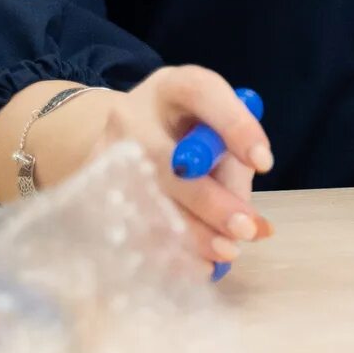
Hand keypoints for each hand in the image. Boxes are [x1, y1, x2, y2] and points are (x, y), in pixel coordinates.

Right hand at [78, 67, 273, 272]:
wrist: (123, 139)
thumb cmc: (187, 136)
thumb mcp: (214, 134)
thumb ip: (234, 169)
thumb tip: (254, 227)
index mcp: (172, 87)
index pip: (202, 93)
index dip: (234, 126)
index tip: (264, 163)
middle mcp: (131, 115)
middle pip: (166, 159)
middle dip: (210, 201)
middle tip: (246, 230)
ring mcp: (103, 152)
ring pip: (145, 199)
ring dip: (190, 233)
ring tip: (227, 253)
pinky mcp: (89, 191)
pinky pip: (127, 226)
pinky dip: (164, 251)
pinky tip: (195, 265)